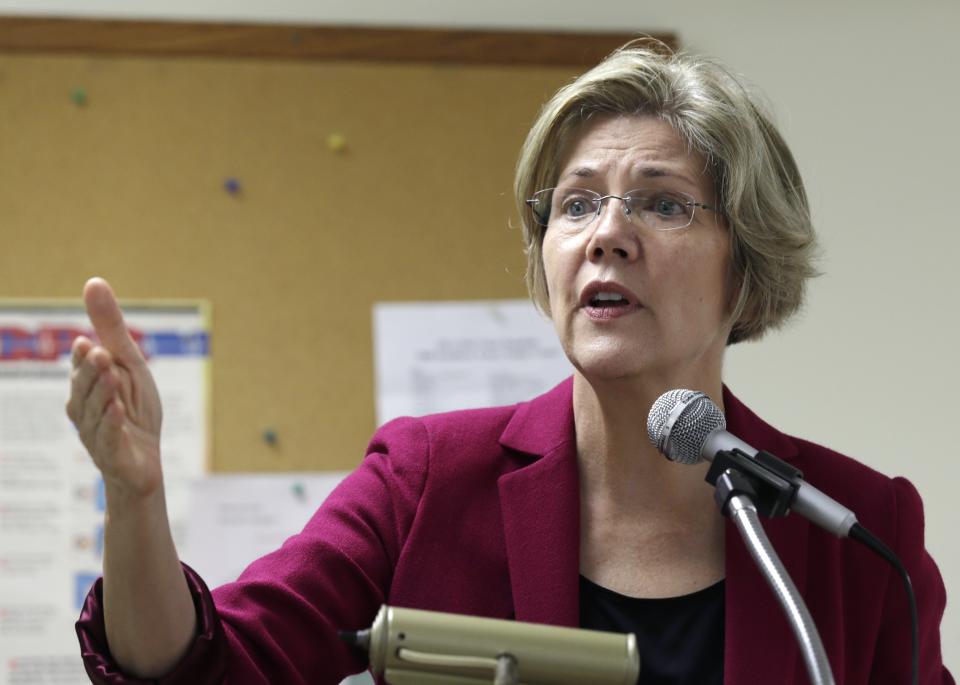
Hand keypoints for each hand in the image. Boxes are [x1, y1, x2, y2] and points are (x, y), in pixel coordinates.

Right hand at [66, 278, 163, 498]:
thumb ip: (111, 328)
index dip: (84, 357)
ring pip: (95, 412)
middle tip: (99, 353)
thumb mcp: (129, 364)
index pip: (82, 368)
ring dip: (103, 394)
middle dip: (92, 371)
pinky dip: (112, 424)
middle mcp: (85, 409)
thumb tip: (93, 282)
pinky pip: (108, 439)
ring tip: (113, 376)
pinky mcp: (112, 456)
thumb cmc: (135, 409)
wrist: (144, 462)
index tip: (88, 341)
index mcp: (88, 386)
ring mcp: (95, 434)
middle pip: (84, 388)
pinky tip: (119, 410)